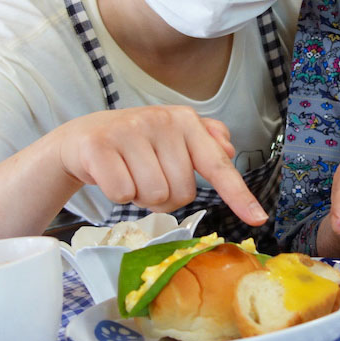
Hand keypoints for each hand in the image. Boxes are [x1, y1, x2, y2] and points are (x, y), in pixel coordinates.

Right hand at [52, 106, 266, 224]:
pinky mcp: (100, 146)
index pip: (217, 164)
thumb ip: (205, 143)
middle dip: (165, 196)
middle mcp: (162, 121)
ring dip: (141, 197)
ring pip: (154, 196)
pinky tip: (111, 176)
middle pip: (182, 193)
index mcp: (186, 121)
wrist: (80, 138)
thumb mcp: (172, 138)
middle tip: (147, 176)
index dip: (239, 195)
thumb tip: (228, 149)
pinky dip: (118, 195)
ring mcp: (130, 131)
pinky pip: (123, 194)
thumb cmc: (134, 144)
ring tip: (130, 175)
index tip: (258, 219)